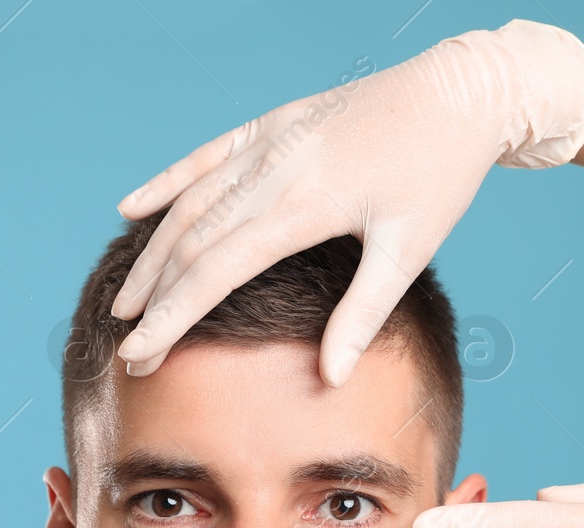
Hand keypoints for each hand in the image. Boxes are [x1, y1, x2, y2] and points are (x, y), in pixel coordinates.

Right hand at [107, 19, 583, 384]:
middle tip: (127, 351)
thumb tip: (331, 380)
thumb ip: (363, 313)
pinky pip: (205, 157)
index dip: (172, 318)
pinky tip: (130, 209)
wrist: (459, 92)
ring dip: (151, 255)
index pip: (216, 271)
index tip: (139, 356)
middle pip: (191, 243)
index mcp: (306, 204)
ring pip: (190, 203)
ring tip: (124, 302)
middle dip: (154, 301)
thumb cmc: (440, 174)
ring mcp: (269, 141)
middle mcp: (275, 168)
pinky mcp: (272, 124)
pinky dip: (165, 184)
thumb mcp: (410, 249)